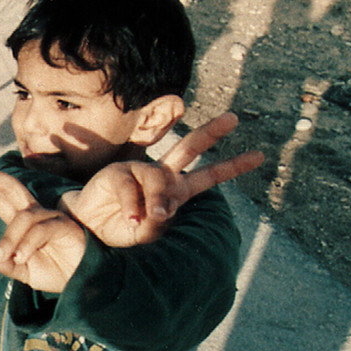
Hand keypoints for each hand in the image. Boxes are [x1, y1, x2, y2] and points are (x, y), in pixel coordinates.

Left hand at [0, 168, 85, 292]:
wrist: (83, 284)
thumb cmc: (55, 273)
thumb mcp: (23, 272)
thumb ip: (6, 265)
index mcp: (24, 223)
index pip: (2, 199)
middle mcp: (37, 215)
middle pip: (13, 189)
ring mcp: (52, 218)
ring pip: (24, 217)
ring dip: (9, 237)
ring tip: (2, 255)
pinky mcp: (66, 227)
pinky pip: (41, 229)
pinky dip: (27, 243)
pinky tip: (20, 258)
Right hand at [60, 112, 264, 245]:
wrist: (91, 228)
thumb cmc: (124, 230)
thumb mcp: (150, 232)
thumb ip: (160, 220)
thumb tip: (160, 211)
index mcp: (177, 189)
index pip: (209, 175)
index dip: (232, 166)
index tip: (259, 156)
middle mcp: (162, 175)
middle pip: (189, 148)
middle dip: (211, 133)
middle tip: (233, 118)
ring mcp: (140, 171)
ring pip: (159, 176)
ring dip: (159, 199)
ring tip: (154, 219)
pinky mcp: (118, 173)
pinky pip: (130, 187)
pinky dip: (132, 205)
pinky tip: (132, 219)